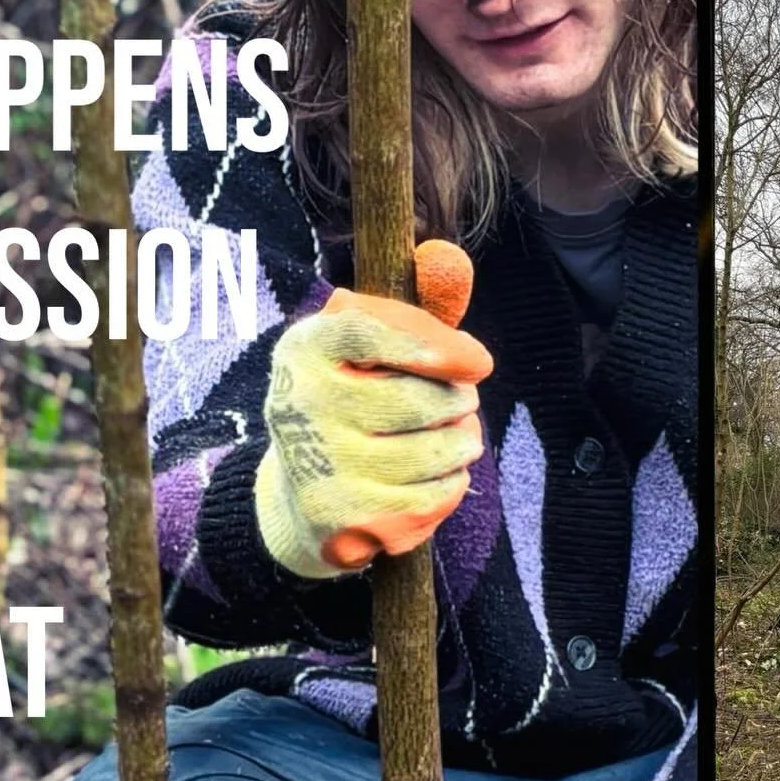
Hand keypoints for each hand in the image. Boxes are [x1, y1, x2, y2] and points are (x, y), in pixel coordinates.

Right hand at [254, 239, 494, 579]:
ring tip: (448, 442)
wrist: (301, 490)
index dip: (436, 345)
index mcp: (305, 347)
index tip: (479, 363)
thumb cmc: (354, 401)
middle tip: (455, 407)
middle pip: (423, 402)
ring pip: (435, 452)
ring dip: (460, 447)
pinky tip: (430, 479)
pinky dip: (449, 487)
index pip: (373, 331)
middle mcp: (300, 404)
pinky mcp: (340, 519)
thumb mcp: (374, 347)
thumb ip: (417, 308)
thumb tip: (450, 261)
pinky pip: (432, 497)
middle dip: (459, 405)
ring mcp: (318, 465)